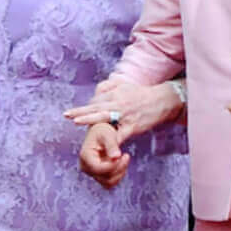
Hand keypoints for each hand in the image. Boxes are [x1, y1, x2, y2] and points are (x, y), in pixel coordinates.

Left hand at [65, 76, 180, 139]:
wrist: (164, 101)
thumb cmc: (142, 94)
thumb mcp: (125, 85)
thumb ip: (109, 86)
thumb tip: (96, 90)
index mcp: (115, 94)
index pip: (95, 100)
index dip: (84, 108)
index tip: (71, 114)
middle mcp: (118, 103)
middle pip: (96, 106)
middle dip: (80, 111)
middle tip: (67, 115)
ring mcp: (125, 114)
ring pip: (105, 116)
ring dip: (90, 119)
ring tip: (77, 121)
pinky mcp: (133, 126)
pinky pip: (120, 134)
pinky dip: (111, 140)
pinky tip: (101, 144)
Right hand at [78, 120, 130, 187]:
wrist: (100, 134)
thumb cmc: (102, 131)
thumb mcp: (107, 133)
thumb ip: (112, 144)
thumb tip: (116, 156)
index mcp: (85, 156)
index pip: (99, 169)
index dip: (113, 165)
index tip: (124, 155)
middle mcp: (86, 167)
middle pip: (105, 177)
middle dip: (119, 168)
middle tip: (126, 155)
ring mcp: (92, 173)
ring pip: (109, 182)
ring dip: (120, 172)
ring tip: (124, 158)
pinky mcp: (98, 176)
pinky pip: (110, 183)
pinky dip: (119, 175)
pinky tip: (121, 164)